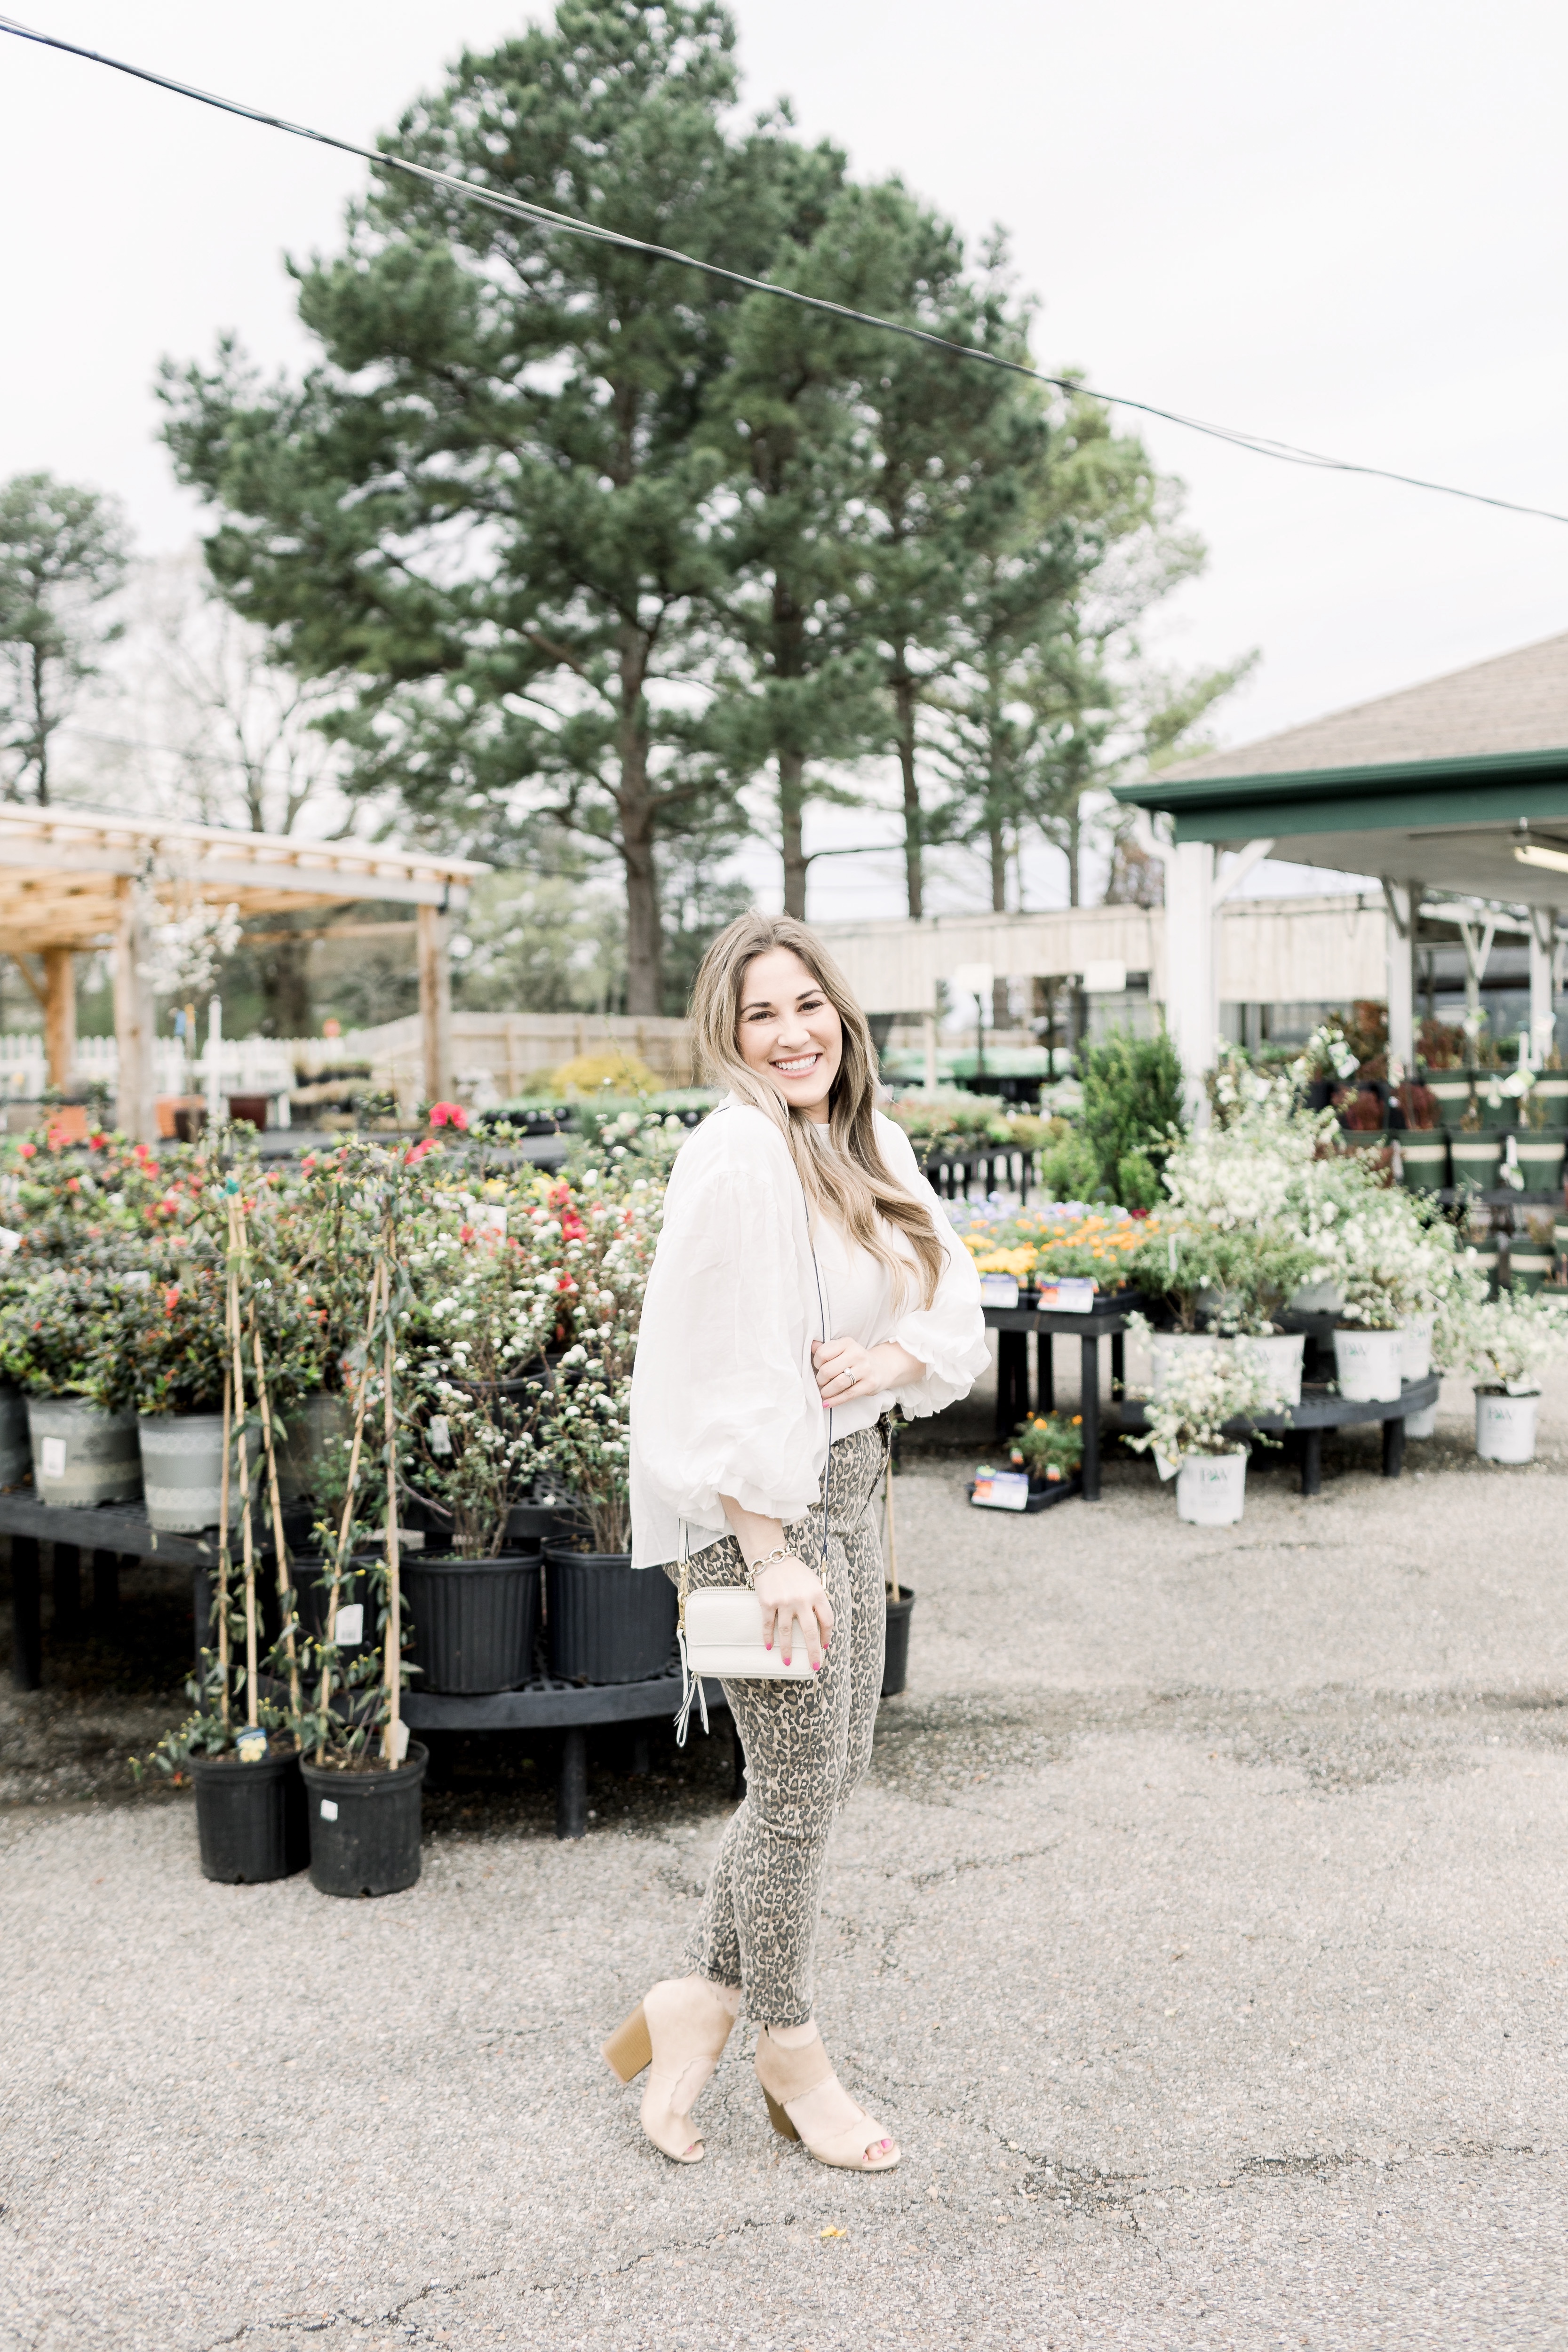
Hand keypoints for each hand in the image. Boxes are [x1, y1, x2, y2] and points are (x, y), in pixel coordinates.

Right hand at [753, 1555, 833, 1669]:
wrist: (772, 1557)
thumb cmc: (795, 1571)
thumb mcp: (813, 1581)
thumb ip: (819, 1599)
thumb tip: (822, 1623)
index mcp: (817, 1593)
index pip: (827, 1620)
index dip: (827, 1635)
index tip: (825, 1646)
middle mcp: (802, 1599)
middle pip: (810, 1631)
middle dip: (813, 1652)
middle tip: (814, 1666)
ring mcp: (784, 1602)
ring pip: (786, 1632)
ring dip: (787, 1649)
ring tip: (788, 1661)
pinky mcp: (768, 1603)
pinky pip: (768, 1625)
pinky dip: (768, 1637)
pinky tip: (770, 1647)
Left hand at [811, 1334, 923, 1406]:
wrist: (881, 1367)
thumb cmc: (855, 1360)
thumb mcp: (843, 1350)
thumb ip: (826, 1348)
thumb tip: (812, 1344)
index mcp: (847, 1343)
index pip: (823, 1353)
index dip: (816, 1363)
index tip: (818, 1368)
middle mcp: (857, 1354)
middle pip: (828, 1370)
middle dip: (820, 1380)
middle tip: (821, 1382)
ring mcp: (865, 1369)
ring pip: (838, 1383)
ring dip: (826, 1391)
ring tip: (824, 1393)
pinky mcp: (870, 1384)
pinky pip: (848, 1394)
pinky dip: (835, 1401)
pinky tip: (827, 1403)